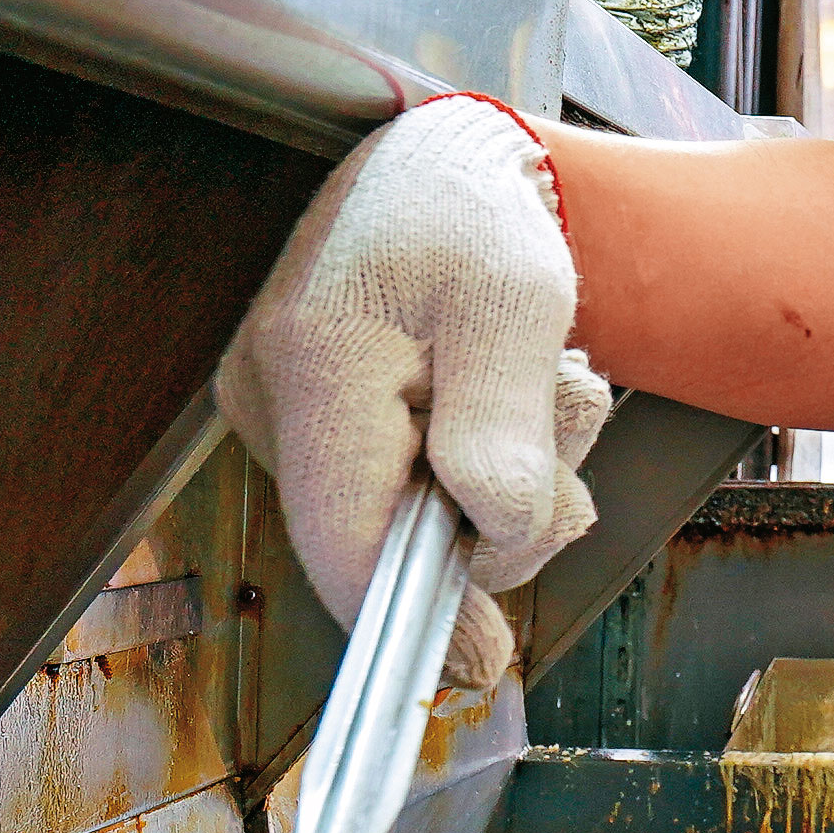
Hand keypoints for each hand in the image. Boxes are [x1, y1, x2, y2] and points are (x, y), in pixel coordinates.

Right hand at [216, 95, 612, 690]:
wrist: (432, 164)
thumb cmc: (469, 216)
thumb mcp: (514, 302)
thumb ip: (502, 422)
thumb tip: (489, 531)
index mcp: (312, 370)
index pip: (345, 539)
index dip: (416, 616)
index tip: (483, 667)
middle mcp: (270, 403)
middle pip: (390, 538)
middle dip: (502, 508)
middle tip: (563, 412)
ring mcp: (283, 417)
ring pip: (409, 515)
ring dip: (503, 473)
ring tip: (533, 381)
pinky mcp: (314, 425)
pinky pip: (402, 485)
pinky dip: (470, 460)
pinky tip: (494, 396)